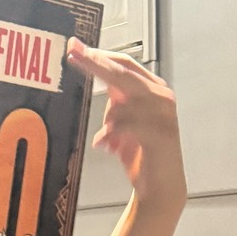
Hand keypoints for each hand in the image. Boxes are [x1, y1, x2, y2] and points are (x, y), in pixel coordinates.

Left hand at [67, 39, 185, 218]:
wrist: (160, 187)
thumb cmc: (141, 153)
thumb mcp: (123, 123)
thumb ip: (115, 103)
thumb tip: (97, 84)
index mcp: (152, 89)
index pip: (123, 64)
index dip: (99, 55)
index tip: (75, 48)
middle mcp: (161, 96)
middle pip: (122, 72)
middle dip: (95, 62)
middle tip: (73, 53)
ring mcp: (163, 114)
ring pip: (122, 102)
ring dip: (110, 122)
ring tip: (108, 142)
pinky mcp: (160, 134)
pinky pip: (126, 125)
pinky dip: (111, 135)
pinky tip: (105, 146)